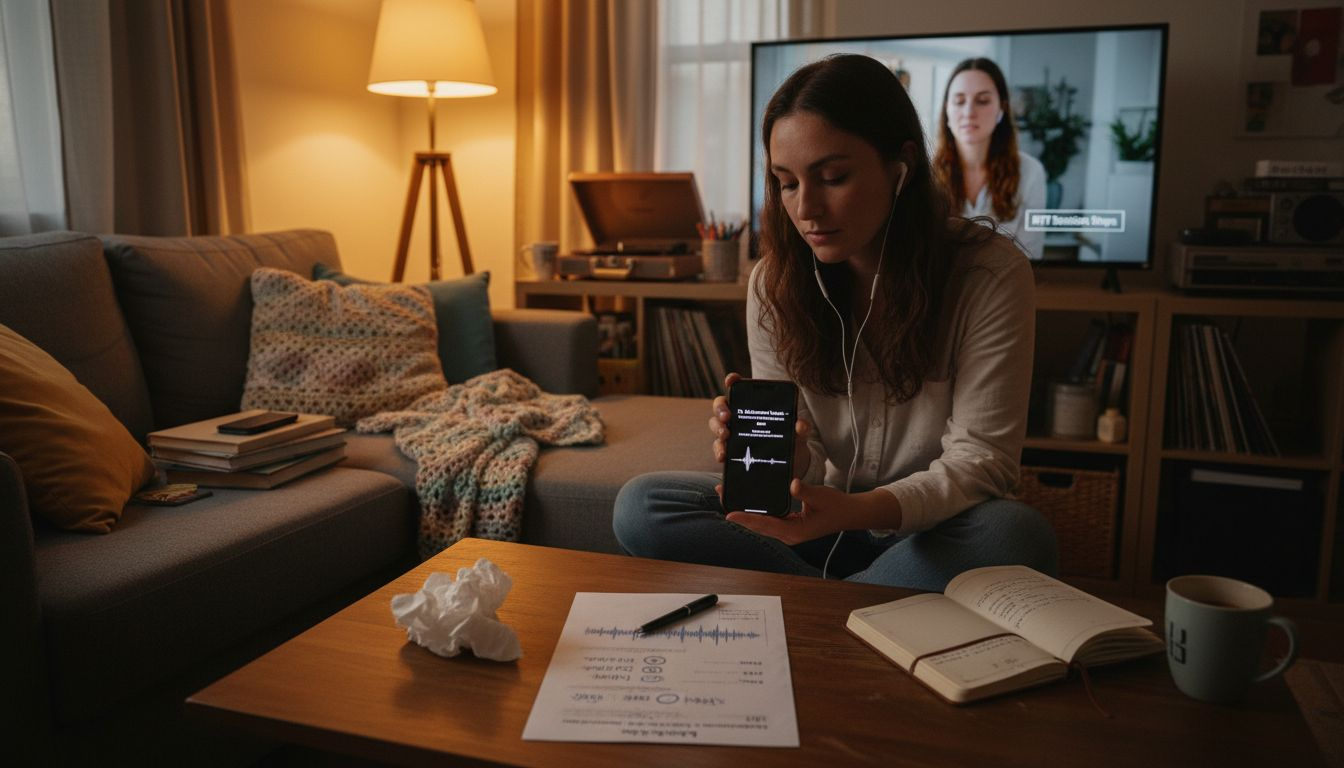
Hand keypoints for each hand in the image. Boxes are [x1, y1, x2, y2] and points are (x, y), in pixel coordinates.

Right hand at [709, 373, 811, 479]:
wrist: (790, 464)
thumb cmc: (791, 442)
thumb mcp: (798, 434)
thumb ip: (801, 428)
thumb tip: (800, 425)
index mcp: (754, 405)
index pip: (739, 388)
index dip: (732, 381)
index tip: (731, 380)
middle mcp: (739, 416)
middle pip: (721, 405)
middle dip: (720, 409)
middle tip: (728, 417)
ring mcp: (732, 433)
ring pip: (716, 425)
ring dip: (718, 429)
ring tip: (726, 436)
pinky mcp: (730, 450)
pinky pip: (719, 448)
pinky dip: (719, 451)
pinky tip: (723, 456)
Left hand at [721, 480, 900, 545]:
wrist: (849, 514)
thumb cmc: (836, 506)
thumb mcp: (821, 495)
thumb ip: (805, 490)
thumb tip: (792, 484)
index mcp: (794, 531)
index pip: (765, 525)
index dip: (746, 519)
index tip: (729, 513)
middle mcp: (789, 535)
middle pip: (758, 526)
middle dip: (739, 514)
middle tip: (722, 498)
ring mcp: (789, 532)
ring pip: (761, 525)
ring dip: (746, 514)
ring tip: (729, 499)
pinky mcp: (790, 527)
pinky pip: (768, 521)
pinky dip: (756, 513)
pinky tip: (748, 503)